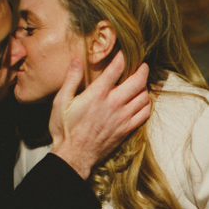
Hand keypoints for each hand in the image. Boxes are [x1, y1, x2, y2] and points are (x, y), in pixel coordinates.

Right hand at [49, 51, 150, 178]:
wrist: (74, 156)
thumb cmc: (65, 130)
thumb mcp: (61, 102)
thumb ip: (71, 79)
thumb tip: (77, 61)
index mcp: (97, 94)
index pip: (116, 68)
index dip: (122, 56)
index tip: (124, 51)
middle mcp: (114, 104)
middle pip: (138, 81)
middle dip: (142, 69)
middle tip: (142, 64)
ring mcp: (123, 117)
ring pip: (144, 97)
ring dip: (145, 87)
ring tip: (142, 82)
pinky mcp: (127, 129)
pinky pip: (145, 113)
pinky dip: (147, 104)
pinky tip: (143, 101)